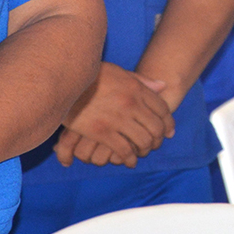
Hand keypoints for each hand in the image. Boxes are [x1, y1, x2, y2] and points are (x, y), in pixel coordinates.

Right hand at [54, 63, 174, 168]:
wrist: (64, 79)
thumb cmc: (92, 75)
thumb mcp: (120, 72)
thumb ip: (142, 81)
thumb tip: (163, 86)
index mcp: (136, 88)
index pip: (162, 108)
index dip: (168, 123)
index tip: (169, 132)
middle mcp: (131, 103)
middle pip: (156, 127)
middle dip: (158, 139)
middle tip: (155, 146)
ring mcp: (117, 117)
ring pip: (142, 140)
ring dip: (145, 150)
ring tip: (142, 154)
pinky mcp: (102, 131)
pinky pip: (123, 149)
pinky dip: (129, 158)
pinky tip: (129, 161)